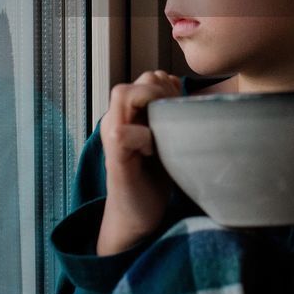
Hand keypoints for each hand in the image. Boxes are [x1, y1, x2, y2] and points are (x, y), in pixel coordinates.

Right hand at [97, 69, 181, 255]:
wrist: (138, 215)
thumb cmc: (155, 177)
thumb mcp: (168, 138)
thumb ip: (171, 113)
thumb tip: (182, 87)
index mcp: (129, 113)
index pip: (147, 77)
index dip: (167, 84)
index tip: (181, 105)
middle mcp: (115, 119)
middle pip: (135, 80)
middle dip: (160, 90)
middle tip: (175, 114)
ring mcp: (111, 136)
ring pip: (122, 94)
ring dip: (150, 103)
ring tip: (164, 127)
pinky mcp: (114, 157)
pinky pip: (122, 132)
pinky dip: (144, 135)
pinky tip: (154, 150)